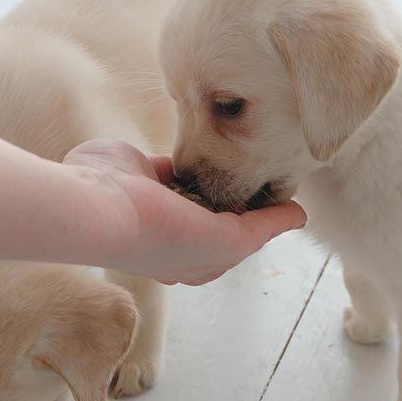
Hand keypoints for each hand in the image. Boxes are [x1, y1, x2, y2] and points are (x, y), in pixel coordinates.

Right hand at [63, 139, 305, 284]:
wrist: (101, 207)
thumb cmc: (164, 235)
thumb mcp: (227, 243)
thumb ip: (263, 228)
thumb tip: (300, 216)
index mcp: (196, 262)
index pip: (241, 238)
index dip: (265, 217)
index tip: (286, 187)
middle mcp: (178, 235)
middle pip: (223, 211)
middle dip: (242, 191)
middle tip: (269, 162)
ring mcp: (160, 204)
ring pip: (202, 186)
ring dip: (220, 171)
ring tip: (249, 147)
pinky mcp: (146, 173)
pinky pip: (180, 163)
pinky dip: (196, 154)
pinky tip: (215, 138)